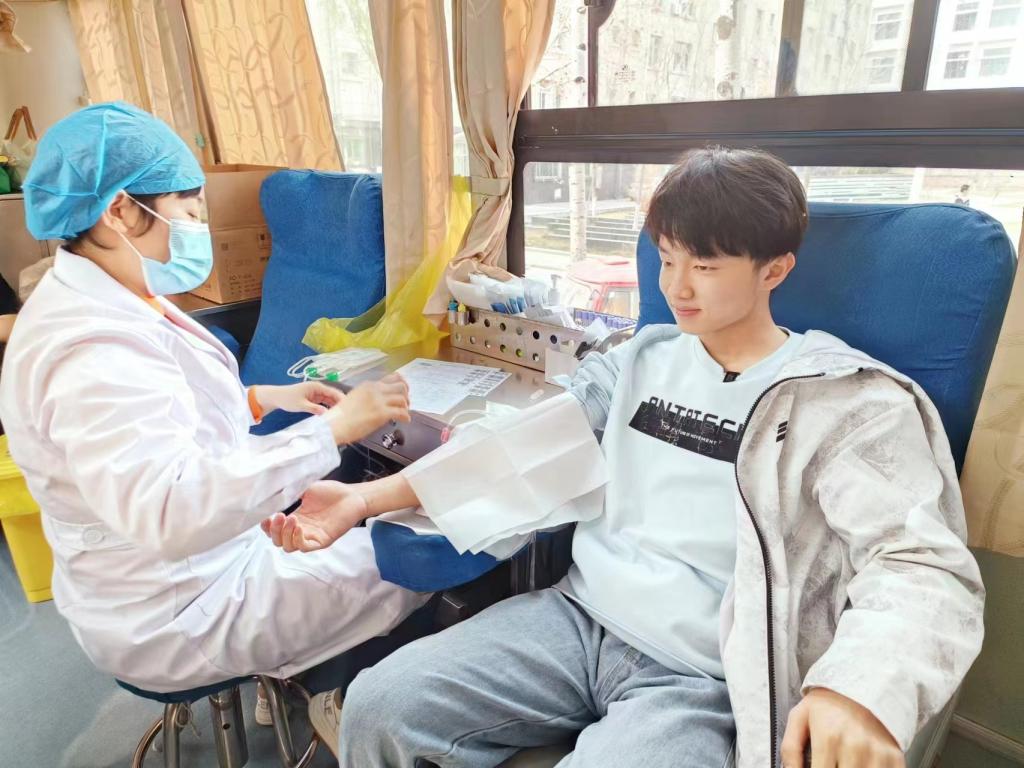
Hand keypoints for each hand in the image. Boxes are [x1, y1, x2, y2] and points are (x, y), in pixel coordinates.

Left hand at [252, 382, 342, 415]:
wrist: (276, 398)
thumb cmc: (287, 399)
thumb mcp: (301, 405)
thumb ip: (314, 409)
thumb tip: (327, 414)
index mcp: (316, 386)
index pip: (333, 392)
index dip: (341, 399)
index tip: (349, 407)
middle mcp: (318, 389)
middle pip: (333, 396)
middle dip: (340, 404)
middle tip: (347, 414)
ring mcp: (316, 394)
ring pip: (329, 400)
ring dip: (334, 407)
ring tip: (342, 416)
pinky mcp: (314, 399)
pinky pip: (324, 403)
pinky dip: (328, 408)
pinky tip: (332, 415)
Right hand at [261, 481, 366, 551]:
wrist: (352, 495)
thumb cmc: (331, 492)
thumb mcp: (305, 489)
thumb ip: (289, 492)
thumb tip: (271, 491)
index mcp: (295, 519)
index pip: (274, 530)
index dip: (266, 527)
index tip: (265, 517)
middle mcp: (301, 530)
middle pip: (278, 541)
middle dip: (274, 531)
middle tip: (279, 516)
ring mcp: (311, 537)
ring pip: (289, 547)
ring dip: (285, 534)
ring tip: (291, 518)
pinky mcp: (322, 540)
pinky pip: (305, 547)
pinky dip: (298, 539)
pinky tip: (299, 527)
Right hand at [323, 373, 409, 444]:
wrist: (335, 425)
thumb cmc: (340, 416)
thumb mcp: (354, 398)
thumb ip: (368, 396)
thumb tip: (379, 401)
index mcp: (368, 385)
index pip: (391, 377)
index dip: (401, 384)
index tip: (402, 391)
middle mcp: (375, 390)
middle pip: (400, 385)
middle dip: (406, 394)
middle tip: (406, 403)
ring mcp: (379, 401)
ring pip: (402, 398)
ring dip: (406, 406)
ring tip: (404, 412)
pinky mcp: (382, 413)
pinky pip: (401, 412)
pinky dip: (406, 416)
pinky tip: (405, 420)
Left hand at [782, 688, 903, 767]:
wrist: (864, 683)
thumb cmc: (829, 704)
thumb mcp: (800, 717)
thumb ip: (790, 750)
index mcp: (829, 738)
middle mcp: (855, 747)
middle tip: (829, 762)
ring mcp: (878, 754)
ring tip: (842, 762)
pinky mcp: (895, 759)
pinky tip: (859, 763)